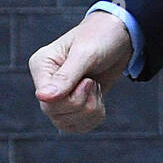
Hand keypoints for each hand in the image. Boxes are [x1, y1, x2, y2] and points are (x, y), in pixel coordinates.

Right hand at [28, 11, 132, 132]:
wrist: (121, 35)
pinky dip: (94, 117)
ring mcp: (59, 96)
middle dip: (83, 103)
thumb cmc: (101, 36)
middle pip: (56, 115)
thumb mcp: (86, 53)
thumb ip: (66, 76)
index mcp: (41, 66)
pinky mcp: (73, 105)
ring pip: (66, 124)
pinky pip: (78, 126)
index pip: (47, 101)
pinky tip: (98, 98)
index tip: (88, 80)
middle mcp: (46, 83)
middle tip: (93, 82)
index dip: (72, 98)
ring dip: (90, 110)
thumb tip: (43, 97)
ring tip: (95, 86)